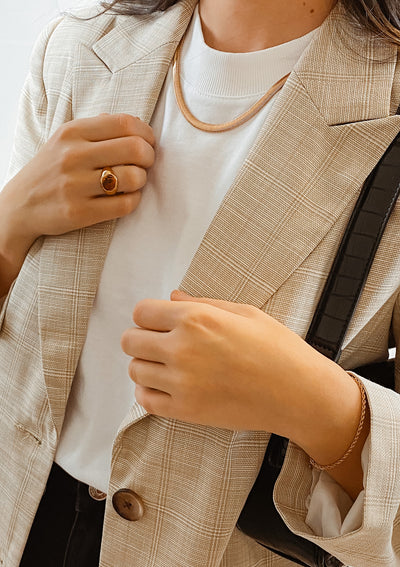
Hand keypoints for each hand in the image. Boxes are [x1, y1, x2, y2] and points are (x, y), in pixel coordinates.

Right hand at [0, 113, 154, 248]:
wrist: (20, 205)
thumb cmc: (51, 170)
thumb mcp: (65, 140)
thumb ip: (98, 129)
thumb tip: (136, 124)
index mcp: (72, 132)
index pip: (125, 123)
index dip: (146, 133)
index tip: (148, 143)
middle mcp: (73, 156)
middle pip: (135, 149)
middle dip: (149, 157)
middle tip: (146, 163)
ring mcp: (75, 185)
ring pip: (133, 177)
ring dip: (142, 180)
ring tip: (134, 182)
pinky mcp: (79, 212)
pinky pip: (125, 205)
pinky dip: (134, 200)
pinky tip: (127, 197)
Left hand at [121, 290, 354, 438]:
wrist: (299, 394)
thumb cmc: (278, 349)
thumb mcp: (244, 313)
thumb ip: (202, 303)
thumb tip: (174, 296)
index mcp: (197, 319)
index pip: (141, 312)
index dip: (149, 315)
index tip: (161, 321)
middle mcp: (182, 349)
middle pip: (129, 341)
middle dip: (142, 337)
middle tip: (161, 341)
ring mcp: (181, 383)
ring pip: (134, 370)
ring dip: (146, 364)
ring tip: (168, 364)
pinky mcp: (185, 411)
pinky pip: (144, 400)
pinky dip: (149, 391)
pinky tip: (167, 385)